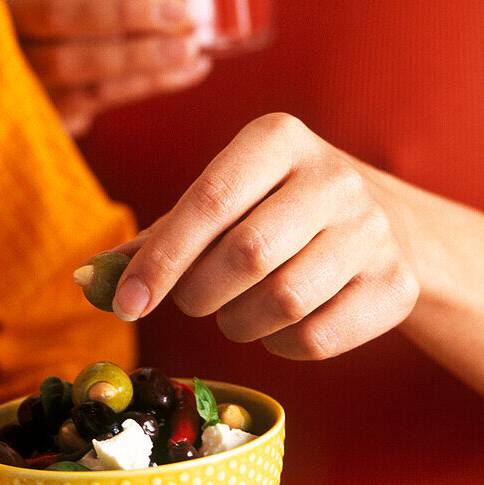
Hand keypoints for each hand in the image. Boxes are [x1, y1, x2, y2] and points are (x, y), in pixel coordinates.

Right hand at [0, 0, 211, 135]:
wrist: (10, 72)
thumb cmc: (53, 10)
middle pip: (61, 13)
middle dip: (127, 13)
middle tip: (181, 13)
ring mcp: (5, 65)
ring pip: (73, 62)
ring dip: (139, 56)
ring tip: (190, 48)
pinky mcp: (29, 106)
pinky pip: (89, 98)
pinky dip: (145, 84)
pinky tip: (185, 72)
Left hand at [110, 113, 419, 358]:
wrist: (386, 225)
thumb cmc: (275, 209)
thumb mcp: (223, 199)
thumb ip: (159, 235)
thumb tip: (88, 279)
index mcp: (278, 138)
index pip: (211, 199)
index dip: (162, 257)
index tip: (127, 302)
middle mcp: (334, 176)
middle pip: (246, 254)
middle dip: (199, 293)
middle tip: (190, 301)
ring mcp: (373, 230)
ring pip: (282, 301)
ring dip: (237, 323)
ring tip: (233, 311)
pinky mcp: (395, 284)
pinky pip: (316, 337)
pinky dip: (279, 345)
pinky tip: (277, 325)